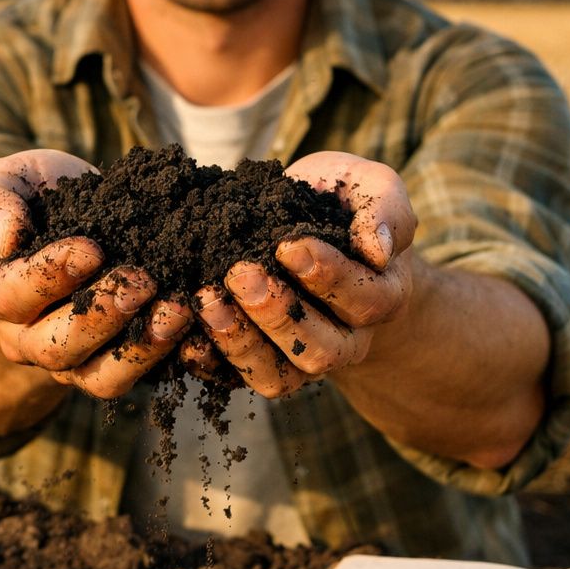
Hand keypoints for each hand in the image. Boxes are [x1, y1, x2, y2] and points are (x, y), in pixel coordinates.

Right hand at [0, 149, 190, 398]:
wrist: (69, 226)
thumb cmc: (34, 201)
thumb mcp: (6, 181)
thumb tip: (6, 236)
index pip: (10, 296)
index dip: (50, 276)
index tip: (92, 248)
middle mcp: (22, 338)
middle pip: (54, 348)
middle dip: (102, 316)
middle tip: (143, 281)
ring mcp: (67, 360)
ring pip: (97, 377)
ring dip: (140, 347)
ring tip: (177, 309)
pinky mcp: (108, 366)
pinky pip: (133, 378)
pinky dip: (165, 357)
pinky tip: (192, 324)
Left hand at [192, 152, 417, 396]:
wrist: (310, 226)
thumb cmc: (343, 205)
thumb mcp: (372, 189)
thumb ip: (385, 210)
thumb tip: (377, 248)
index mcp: (381, 298)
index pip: (363, 299)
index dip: (327, 276)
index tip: (289, 245)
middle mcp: (345, 340)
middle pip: (320, 350)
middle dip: (277, 314)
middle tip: (240, 273)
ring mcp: (299, 359)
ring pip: (277, 376)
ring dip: (239, 340)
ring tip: (206, 299)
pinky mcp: (259, 363)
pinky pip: (234, 379)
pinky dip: (208, 360)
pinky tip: (185, 332)